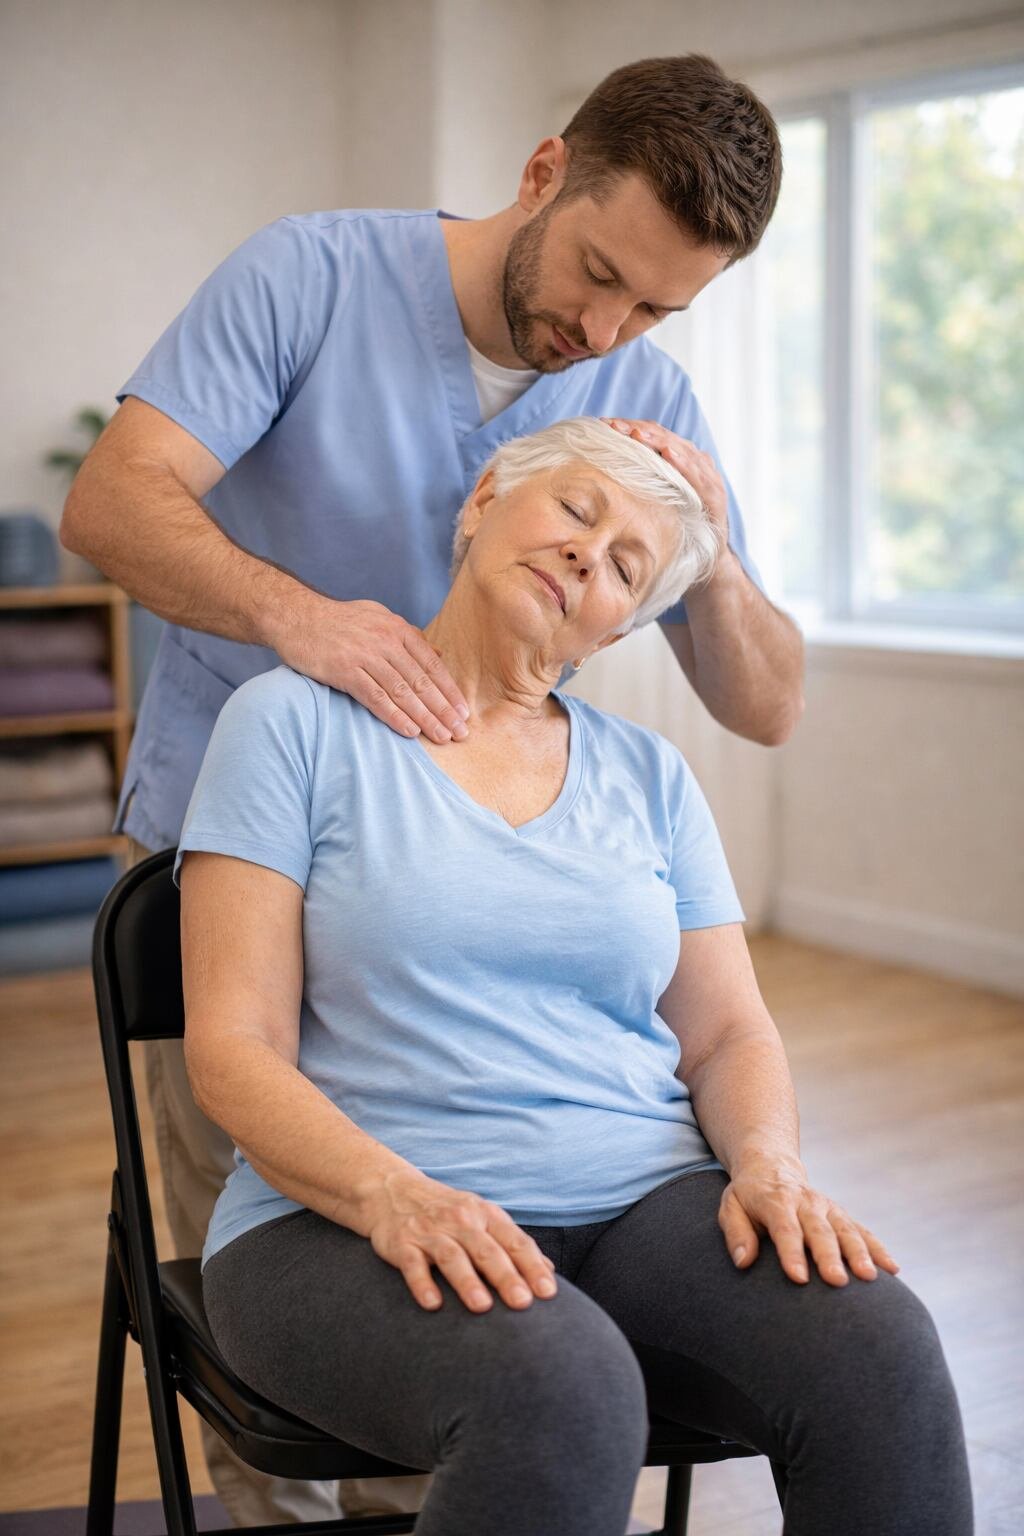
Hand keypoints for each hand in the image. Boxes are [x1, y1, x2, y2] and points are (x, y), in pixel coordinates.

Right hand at [279, 595, 469, 743]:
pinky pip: (375, 698)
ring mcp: (365, 655)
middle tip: (459, 733)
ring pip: (402, 692)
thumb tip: (438, 655)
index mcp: (397, 629)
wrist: (296, 616)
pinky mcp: (344, 670)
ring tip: (441, 736)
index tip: (463, 713)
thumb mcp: (379, 618)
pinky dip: (394, 716)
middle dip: (443, 710)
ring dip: (425, 718)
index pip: (432, 665)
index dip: (449, 691)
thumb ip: (409, 636)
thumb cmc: (339, 620)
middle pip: (421, 682)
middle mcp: (385, 641)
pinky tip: (409, 731)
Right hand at [363, 1171, 558, 1312]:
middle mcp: (460, 1220)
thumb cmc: (448, 1211)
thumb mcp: (483, 1218)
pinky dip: (422, 1283)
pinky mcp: (402, 1242)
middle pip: (487, 1250)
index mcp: (485, 1214)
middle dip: (506, 1276)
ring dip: (467, 1281)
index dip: (533, 1266)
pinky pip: (412, 1264)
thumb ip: (513, 1244)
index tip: (548, 1293)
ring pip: (452, 1257)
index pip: (514, 1241)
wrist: (392, 1190)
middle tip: (522, 1303)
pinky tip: (433, 1304)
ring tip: (482, 1306)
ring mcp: (430, 1231)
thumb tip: (549, 1271)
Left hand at [601, 418, 728, 541]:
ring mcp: (707, 475)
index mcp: (682, 459)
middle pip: (665, 438)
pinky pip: (697, 476)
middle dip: (638, 429)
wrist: (711, 551)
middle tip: (613, 425)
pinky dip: (682, 462)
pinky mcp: (714, 494)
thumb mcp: (659, 497)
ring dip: (657, 440)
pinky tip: (668, 453)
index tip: (605, 424)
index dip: (630, 427)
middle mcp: (696, 461)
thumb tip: (606, 464)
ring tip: (636, 433)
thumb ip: (644, 478)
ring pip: (680, 450)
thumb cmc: (680, 522)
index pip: (655, 435)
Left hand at [719, 1153, 899, 1286]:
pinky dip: (878, 1248)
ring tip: (869, 1278)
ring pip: (846, 1230)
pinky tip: (893, 1270)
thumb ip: (736, 1233)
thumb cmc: (748, 1196)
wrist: (771, 1166)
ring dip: (859, 1253)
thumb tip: (743, 1261)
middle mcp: (806, 1202)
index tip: (798, 1278)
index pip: (785, 1228)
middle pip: (819, 1231)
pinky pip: (862, 1231)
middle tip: (837, 1282)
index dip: (791, 1253)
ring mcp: (827, 1207)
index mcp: (775, 1200)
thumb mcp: (730, 1207)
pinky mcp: (841, 1215)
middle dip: (829, 1256)